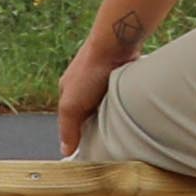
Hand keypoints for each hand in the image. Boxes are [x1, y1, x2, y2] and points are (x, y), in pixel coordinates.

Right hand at [54, 37, 121, 156]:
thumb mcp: (71, 106)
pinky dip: (124, 102)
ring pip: (107, 105)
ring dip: (113, 114)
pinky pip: (121, 95)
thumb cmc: (89, 71)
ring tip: (123, 124)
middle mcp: (84, 86)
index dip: (81, 134)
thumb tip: (65, 150)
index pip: (72, 121)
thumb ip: (68, 128)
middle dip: (99, 124)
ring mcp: (102, 81)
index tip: (93, 149)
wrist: (115, 45)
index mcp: (68, 93)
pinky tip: (130, 109)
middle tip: (110, 139)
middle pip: (91, 113)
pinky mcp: (119, 76)